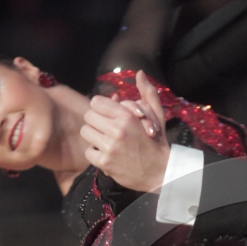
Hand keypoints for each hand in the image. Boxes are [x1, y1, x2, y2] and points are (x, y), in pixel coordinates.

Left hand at [80, 71, 169, 191]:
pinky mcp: (105, 163)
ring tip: (106, 142)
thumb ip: (147, 93)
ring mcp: (109, 147)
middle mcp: (117, 130)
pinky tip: (107, 155)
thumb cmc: (157, 143)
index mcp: (127, 116)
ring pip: (86, 132)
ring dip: (94, 137)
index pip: (96, 102)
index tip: (108, 116)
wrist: (160, 172)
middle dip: (96, 122)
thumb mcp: (156, 116)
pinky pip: (88, 152)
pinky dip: (95, 154)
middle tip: (106, 130)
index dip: (101, 108)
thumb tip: (139, 73)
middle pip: (88, 116)